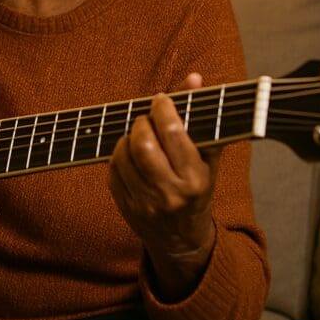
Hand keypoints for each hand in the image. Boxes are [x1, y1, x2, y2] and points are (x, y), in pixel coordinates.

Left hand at [107, 73, 219, 300]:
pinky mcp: (125, 207)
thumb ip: (201, 117)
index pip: (172, 132)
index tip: (160, 99)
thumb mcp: (207, 157)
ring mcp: (145, 203)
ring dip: (126, 138)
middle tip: (146, 118)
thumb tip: (194, 78)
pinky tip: (129, 156)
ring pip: (122, 155)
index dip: (163, 108)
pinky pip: (112, 171)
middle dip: (141, 123)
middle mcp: (170, 193)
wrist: (183, 241)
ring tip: (138, 136)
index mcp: (195, 179)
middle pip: (142, 144)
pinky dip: (117, 156)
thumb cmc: (198, 189)